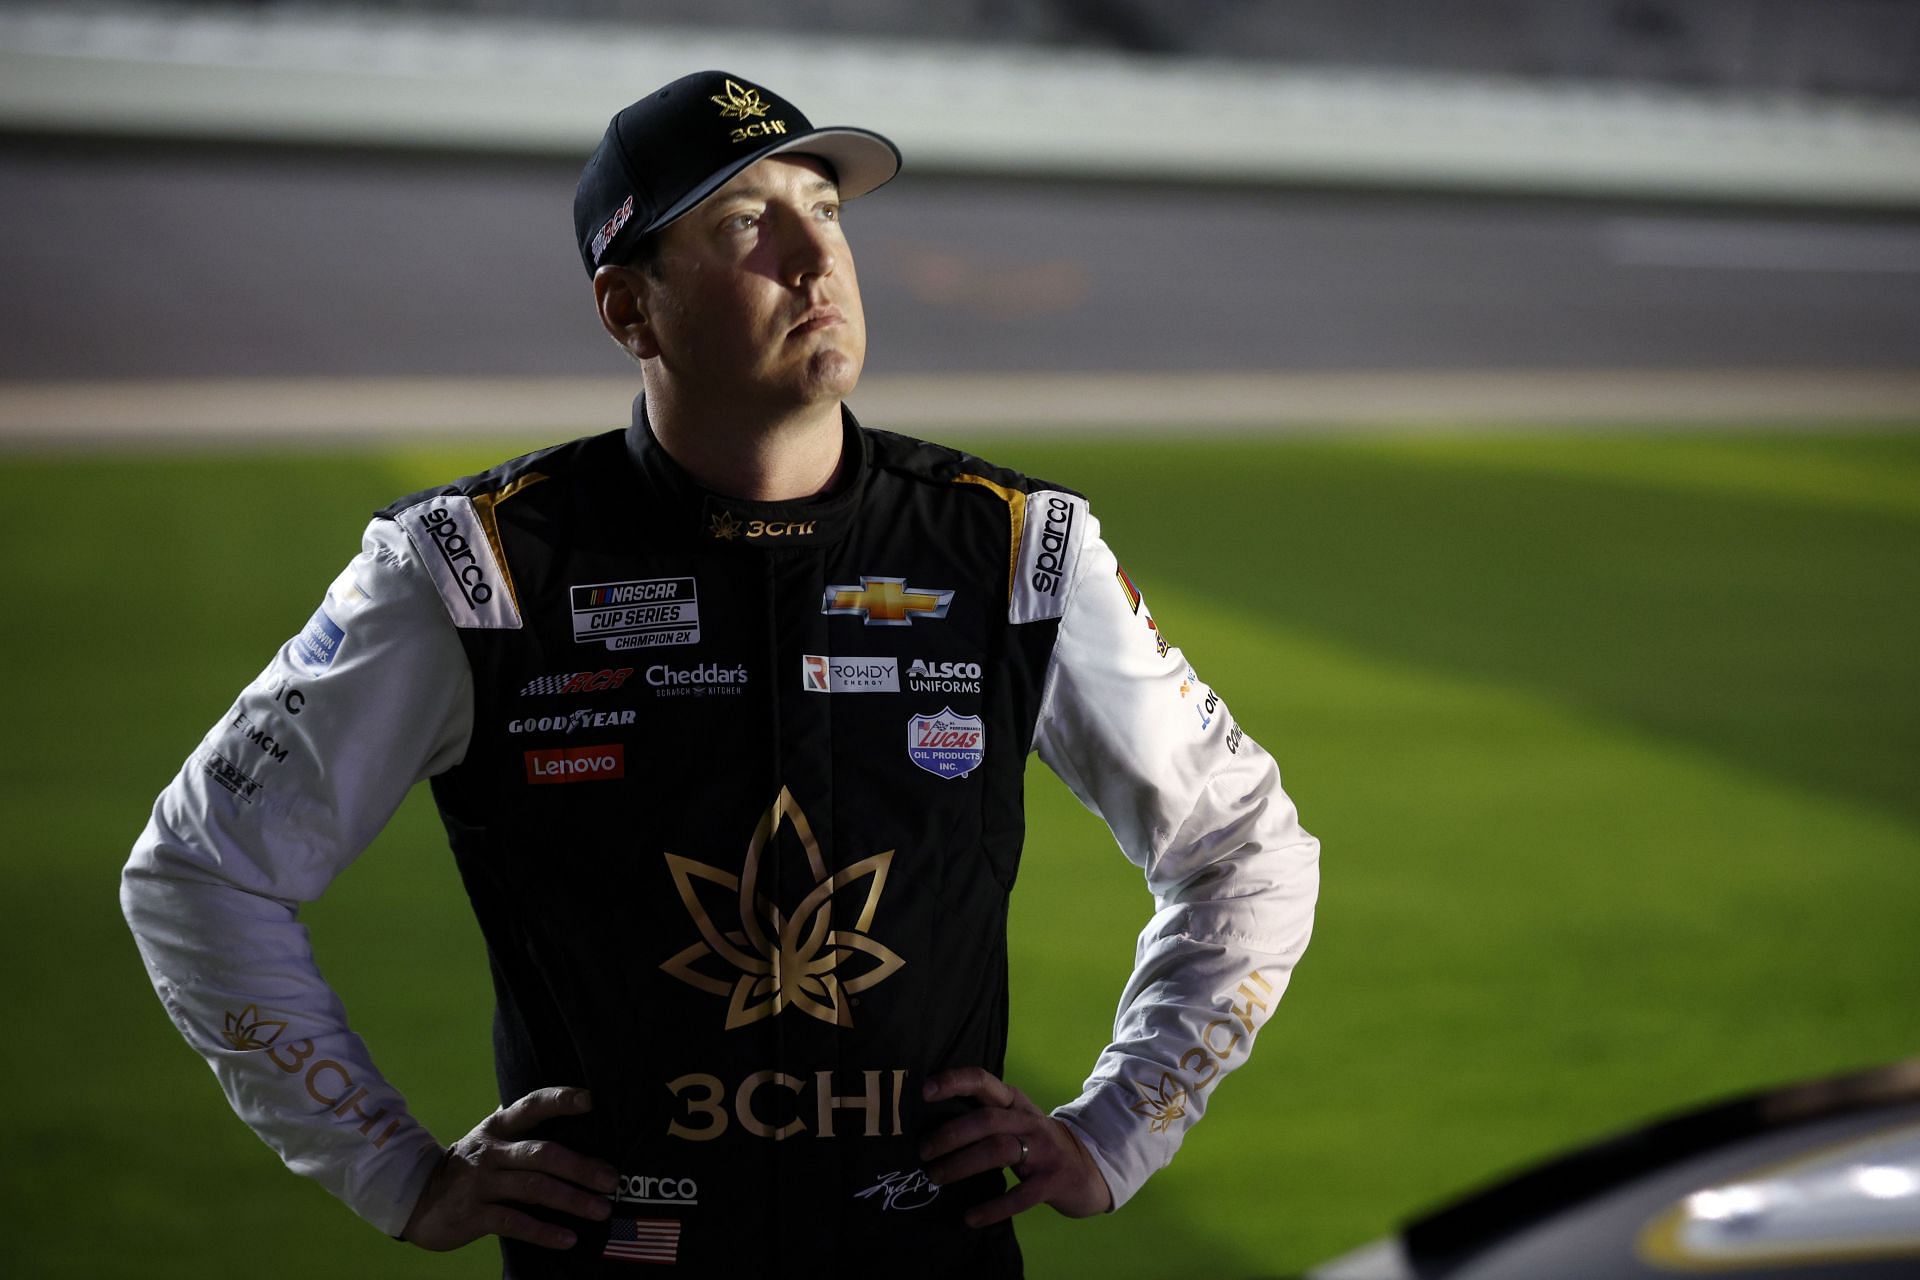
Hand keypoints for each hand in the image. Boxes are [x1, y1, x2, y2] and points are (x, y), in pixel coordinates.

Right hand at [401, 1086, 617, 1251]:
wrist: (415, 1198)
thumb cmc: (469, 1167)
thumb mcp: (490, 1141)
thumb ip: (522, 1130)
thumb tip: (574, 1113)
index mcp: (497, 1128)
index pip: (531, 1105)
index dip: (560, 1100)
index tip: (590, 1100)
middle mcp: (490, 1151)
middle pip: (541, 1154)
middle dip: (580, 1167)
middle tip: (611, 1180)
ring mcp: (479, 1183)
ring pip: (533, 1188)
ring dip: (571, 1200)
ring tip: (601, 1210)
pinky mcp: (471, 1214)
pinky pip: (514, 1222)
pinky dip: (543, 1231)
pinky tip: (568, 1238)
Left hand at [918, 1067, 1113, 1227]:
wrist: (1089, 1168)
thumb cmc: (1037, 1143)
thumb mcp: (1015, 1120)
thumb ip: (983, 1116)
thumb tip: (930, 1124)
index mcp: (1015, 1102)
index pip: (983, 1081)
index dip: (954, 1082)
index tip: (925, 1091)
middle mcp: (1028, 1120)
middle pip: (986, 1119)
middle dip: (950, 1135)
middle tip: (923, 1152)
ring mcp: (1044, 1150)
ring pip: (998, 1150)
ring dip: (963, 1165)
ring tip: (937, 1178)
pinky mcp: (1052, 1181)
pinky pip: (1020, 1195)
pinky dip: (993, 1208)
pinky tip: (970, 1218)